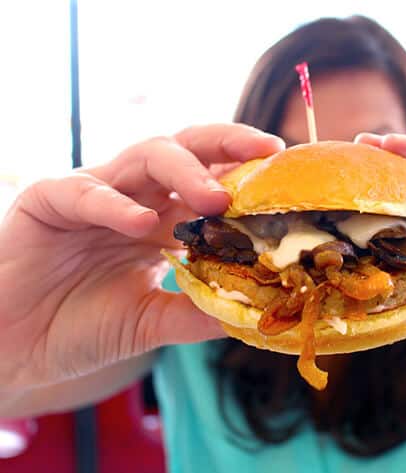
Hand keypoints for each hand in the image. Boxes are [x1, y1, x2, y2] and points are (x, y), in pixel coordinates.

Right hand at [0, 124, 283, 392]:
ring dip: (182, 172)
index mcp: (163, 218)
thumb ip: (196, 314)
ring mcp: (94, 193)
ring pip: (143, 157)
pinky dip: (114, 203)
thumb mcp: (151, 322)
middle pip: (186, 150)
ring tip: (213, 198)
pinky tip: (141, 224)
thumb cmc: (83, 327)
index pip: (211, 179)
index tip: (288, 172)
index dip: (248, 172)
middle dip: (228, 145)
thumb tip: (255, 315)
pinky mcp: (49, 199)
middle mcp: (135, 197)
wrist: (17, 347)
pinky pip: (84, 191)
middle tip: (266, 152)